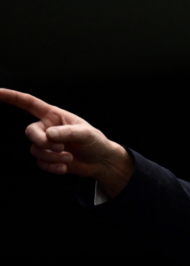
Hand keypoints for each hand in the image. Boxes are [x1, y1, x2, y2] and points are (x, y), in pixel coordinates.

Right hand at [0, 88, 132, 196]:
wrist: (100, 162)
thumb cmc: (95, 142)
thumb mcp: (86, 134)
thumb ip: (67, 132)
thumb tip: (48, 135)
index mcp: (55, 115)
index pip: (29, 103)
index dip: (12, 97)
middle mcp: (47, 128)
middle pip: (30, 132)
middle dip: (43, 142)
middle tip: (60, 147)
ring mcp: (46, 144)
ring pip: (35, 150)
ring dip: (52, 157)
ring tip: (69, 157)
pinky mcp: (47, 159)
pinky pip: (40, 163)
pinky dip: (52, 167)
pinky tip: (65, 167)